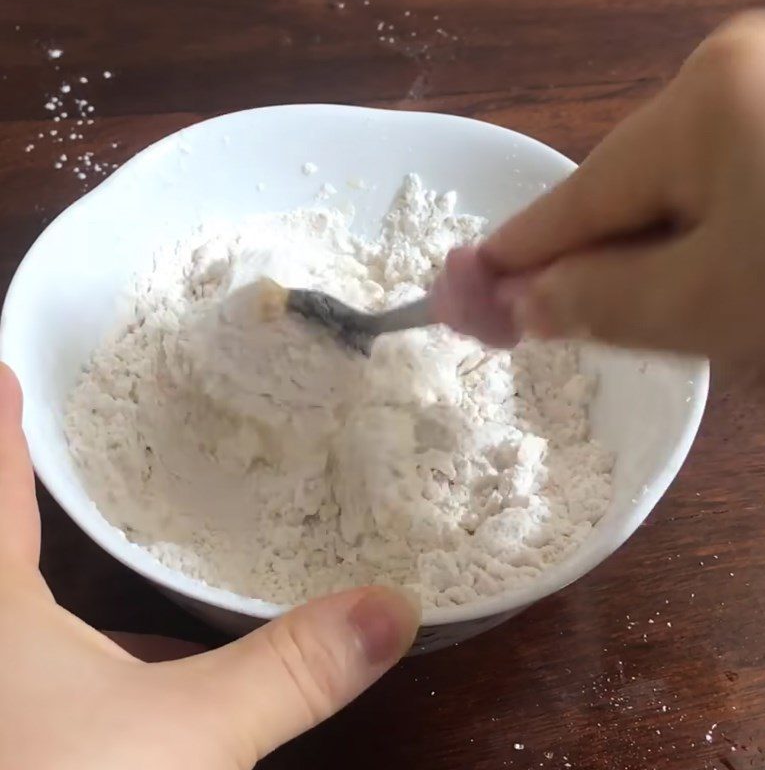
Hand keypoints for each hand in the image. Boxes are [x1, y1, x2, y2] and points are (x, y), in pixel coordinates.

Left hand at [0, 365, 418, 769]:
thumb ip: (287, 672)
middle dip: (21, 484)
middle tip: (54, 438)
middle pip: (4, 540)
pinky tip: (126, 670)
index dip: (1, 419)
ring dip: (49, 576)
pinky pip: (44, 670)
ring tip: (101, 551)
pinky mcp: (20, 722)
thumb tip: (394, 607)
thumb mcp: (180, 743)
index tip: (4, 364)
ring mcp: (5, 690)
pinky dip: (76, 656)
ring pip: (25, 615)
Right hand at [446, 11, 764, 384]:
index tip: (463, 293)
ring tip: (709, 316)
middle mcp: (742, 69)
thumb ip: (598, 301)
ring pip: (692, 194)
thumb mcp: (710, 305)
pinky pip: (743, 185)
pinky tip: (756, 279)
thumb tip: (519, 302)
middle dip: (617, 265)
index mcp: (702, 100)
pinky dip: (731, 239)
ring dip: (679, 259)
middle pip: (635, 193)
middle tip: (594, 328)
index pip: (576, 201)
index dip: (516, 257)